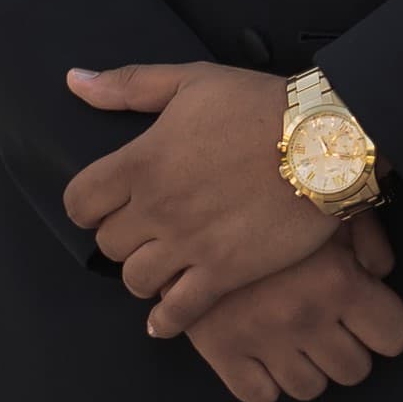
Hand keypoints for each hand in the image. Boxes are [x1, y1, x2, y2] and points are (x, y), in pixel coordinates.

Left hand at [57, 62, 332, 329]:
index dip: (89, 207)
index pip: (80, 202)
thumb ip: (129, 85)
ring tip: (162, 265)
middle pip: (108, 244)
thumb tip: (76, 81)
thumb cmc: (262, 105)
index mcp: (140, 162)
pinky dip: (166, 320)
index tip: (107, 206)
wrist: (327, 140)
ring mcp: (189, 243)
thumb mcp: (192, 81)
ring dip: (143, 274)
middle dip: (123, 238)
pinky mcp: (224, 271)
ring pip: (136, 280)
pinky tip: (165, 319)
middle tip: (145, 231)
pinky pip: (178, 311)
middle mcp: (156, 208)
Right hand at [179, 212, 402, 401]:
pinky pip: (259, 396)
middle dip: (348, 351)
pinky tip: (265, 354)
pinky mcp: (220, 350)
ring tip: (297, 340)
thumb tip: (381, 276)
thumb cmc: (275, 204)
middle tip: (331, 328)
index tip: (370, 320)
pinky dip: (265, 382)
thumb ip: (369, 242)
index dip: (386, 329)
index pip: (394, 337)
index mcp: (339, 281)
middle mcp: (304, 316)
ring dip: (309, 369)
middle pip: (354, 370)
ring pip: (309, 389)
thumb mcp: (330, 208)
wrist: (194, 204)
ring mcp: (261, 338)